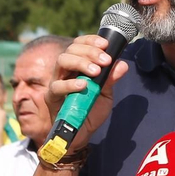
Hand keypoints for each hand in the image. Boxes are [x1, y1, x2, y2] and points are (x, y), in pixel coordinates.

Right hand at [50, 34, 128, 148]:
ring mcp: (56, 82)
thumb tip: (122, 64)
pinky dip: (70, 84)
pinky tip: (84, 85)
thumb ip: (111, 79)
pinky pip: (57, 86)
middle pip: (71, 50)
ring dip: (81, 62)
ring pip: (62, 61)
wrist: (81, 134)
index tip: (106, 44)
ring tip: (96, 71)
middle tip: (105, 60)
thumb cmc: (91, 111)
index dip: (90, 41)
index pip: (79, 45)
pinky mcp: (52, 98)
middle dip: (90, 51)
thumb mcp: (105, 94)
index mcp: (77, 66)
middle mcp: (65, 71)